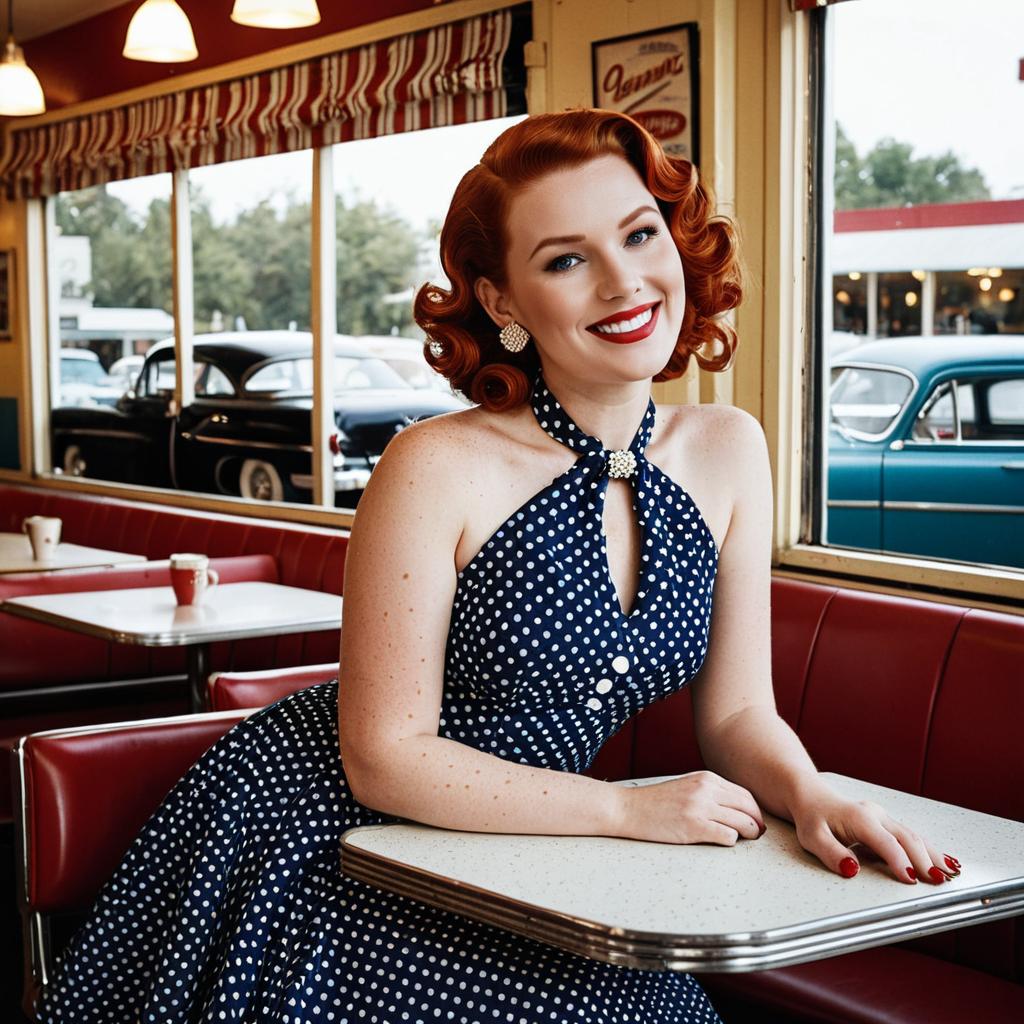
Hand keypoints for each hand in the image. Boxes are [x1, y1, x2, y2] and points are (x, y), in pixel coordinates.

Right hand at [616, 771, 765, 845]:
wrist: (628, 808)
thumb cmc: (656, 802)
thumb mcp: (687, 787)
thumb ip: (710, 793)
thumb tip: (736, 810)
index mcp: (706, 778)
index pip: (744, 794)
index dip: (755, 810)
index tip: (756, 822)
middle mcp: (706, 789)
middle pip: (748, 807)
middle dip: (757, 822)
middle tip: (758, 834)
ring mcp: (700, 807)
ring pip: (743, 822)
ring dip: (750, 833)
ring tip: (747, 840)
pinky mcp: (694, 826)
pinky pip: (728, 836)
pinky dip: (731, 841)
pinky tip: (724, 841)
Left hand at [791, 787, 961, 882]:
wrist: (810, 796)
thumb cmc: (811, 818)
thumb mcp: (812, 837)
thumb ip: (831, 852)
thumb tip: (852, 869)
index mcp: (860, 819)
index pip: (886, 843)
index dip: (900, 861)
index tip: (911, 880)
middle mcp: (876, 815)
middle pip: (907, 838)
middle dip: (925, 860)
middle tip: (940, 882)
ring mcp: (883, 817)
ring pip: (913, 836)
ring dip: (933, 855)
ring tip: (951, 874)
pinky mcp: (886, 823)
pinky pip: (910, 835)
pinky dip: (928, 849)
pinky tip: (945, 861)